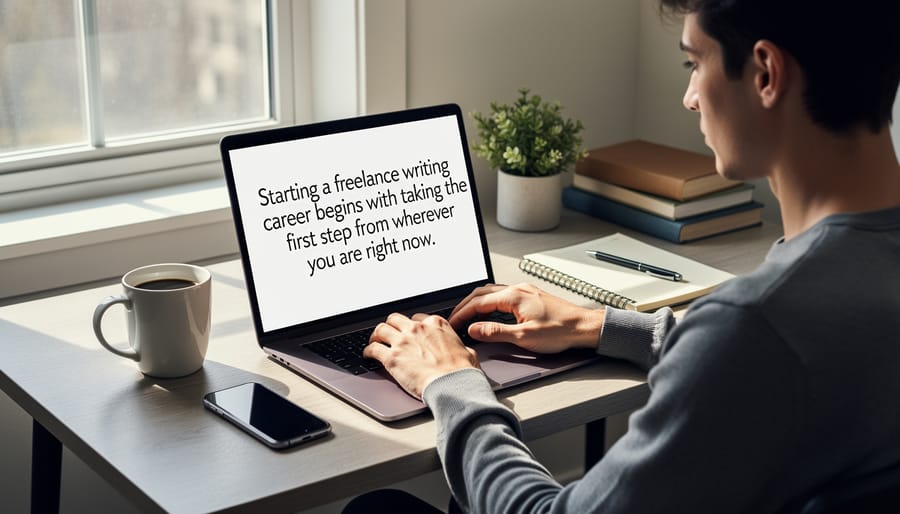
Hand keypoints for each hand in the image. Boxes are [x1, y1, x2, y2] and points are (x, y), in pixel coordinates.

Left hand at [364, 312, 478, 398]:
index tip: (408, 332)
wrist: (452, 385)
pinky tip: (367, 356)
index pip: (417, 318)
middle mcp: (417, 329)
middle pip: (395, 319)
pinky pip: (373, 349)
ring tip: (374, 341)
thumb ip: (461, 348)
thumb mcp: (468, 353)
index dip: (411, 326)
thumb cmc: (462, 372)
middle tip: (389, 334)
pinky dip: (368, 351)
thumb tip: (464, 352)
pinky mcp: (392, 358)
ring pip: (381, 329)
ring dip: (376, 335)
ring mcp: (403, 342)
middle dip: (391, 326)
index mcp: (436, 325)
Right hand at [448, 283, 603, 353]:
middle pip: (481, 293)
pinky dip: (489, 303)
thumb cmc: (560, 331)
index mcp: (513, 296)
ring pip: (492, 292)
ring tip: (467, 316)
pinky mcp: (530, 297)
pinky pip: (502, 295)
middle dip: (465, 306)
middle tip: (454, 320)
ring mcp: (524, 291)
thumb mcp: (524, 336)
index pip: (478, 303)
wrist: (583, 327)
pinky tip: (489, 312)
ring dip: (476, 303)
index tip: (452, 324)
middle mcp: (517, 289)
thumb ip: (495, 332)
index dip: (461, 314)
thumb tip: (474, 330)